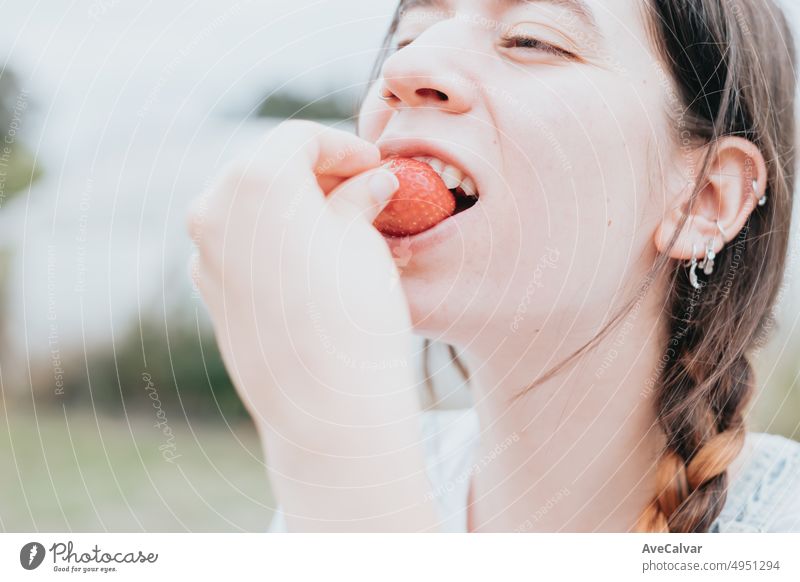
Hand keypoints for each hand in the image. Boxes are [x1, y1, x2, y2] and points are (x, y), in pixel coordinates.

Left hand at [187, 121, 437, 530]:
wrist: (326, 404)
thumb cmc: (354, 315)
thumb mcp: (365, 241)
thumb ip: (360, 198)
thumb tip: (371, 183)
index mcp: (256, 181)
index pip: (299, 139)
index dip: (342, 147)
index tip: (372, 165)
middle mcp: (216, 209)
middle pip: (267, 168)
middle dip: (316, 173)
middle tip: (361, 189)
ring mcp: (205, 252)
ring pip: (250, 207)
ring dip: (293, 205)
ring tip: (341, 223)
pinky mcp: (208, 288)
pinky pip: (240, 243)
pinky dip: (272, 238)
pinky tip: (311, 257)